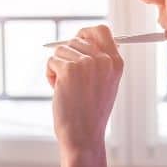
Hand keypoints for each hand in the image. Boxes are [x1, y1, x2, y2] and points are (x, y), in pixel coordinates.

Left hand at [45, 25, 123, 153]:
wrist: (84, 136)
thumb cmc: (91, 113)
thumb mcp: (105, 84)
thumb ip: (99, 61)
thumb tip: (82, 38)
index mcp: (116, 62)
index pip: (101, 30)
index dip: (85, 33)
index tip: (76, 41)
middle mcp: (104, 60)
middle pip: (75, 40)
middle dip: (67, 57)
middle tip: (70, 79)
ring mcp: (86, 63)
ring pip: (61, 50)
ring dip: (58, 68)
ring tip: (66, 88)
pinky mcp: (69, 69)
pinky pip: (51, 61)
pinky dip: (50, 76)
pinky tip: (58, 91)